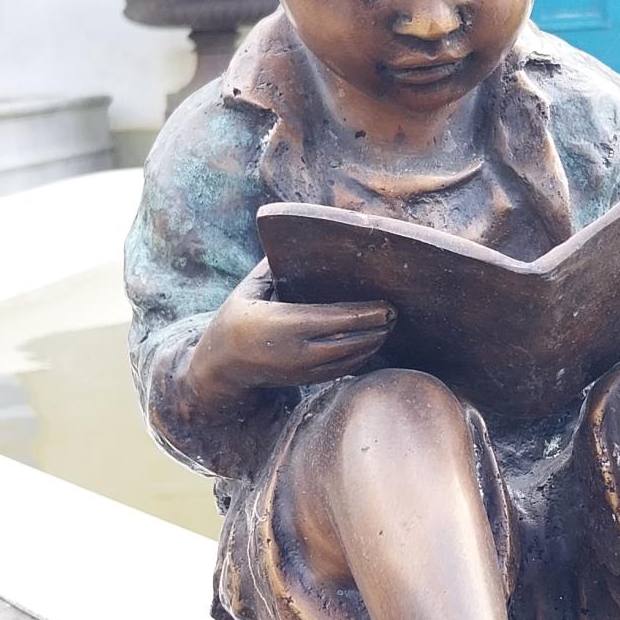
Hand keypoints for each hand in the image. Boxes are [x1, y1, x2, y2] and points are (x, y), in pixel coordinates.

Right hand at [186, 259, 392, 405]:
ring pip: (349, 358)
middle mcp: (297, 350)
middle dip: (376, 328)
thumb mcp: (249, 290)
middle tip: (396, 313)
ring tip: (388, 327)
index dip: (366, 313)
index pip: (336, 318)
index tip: (387, 305)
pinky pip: (341, 369)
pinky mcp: (306, 379)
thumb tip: (294, 240)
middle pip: (350, 340)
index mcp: (285, 323)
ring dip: (373, 343)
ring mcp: (303, 369)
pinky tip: (372, 343)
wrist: (222, 364)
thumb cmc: (237, 318)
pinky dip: (360, 357)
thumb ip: (271, 268)